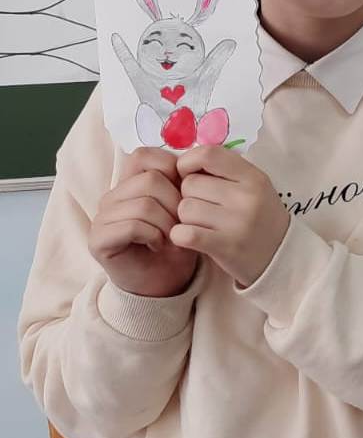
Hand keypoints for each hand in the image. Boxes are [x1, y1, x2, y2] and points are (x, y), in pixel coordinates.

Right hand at [88, 149, 197, 296]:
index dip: (172, 169)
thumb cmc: (176, 243)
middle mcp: (112, 196)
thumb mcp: (184, 208)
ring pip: (143, 203)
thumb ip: (181, 183)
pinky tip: (158, 245)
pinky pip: (132, 226)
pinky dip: (153, 236)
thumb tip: (189, 163)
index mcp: (131, 183)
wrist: (165, 282)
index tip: (186, 193)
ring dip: (167, 223)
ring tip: (171, 237)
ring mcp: (102, 217)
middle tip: (180, 225)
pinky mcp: (98, 239)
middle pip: (151, 180)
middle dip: (176, 203)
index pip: (145, 155)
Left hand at [170, 147, 289, 287]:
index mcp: (253, 177)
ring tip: (205, 225)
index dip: (189, 162)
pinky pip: (184, 233)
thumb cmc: (260, 218)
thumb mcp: (254, 187)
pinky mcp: (225, 247)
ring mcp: (237, 223)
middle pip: (190, 184)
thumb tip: (182, 163)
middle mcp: (247, 197)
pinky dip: (180, 236)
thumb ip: (224, 171)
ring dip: (187, 219)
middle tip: (206, 208)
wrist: (281, 256)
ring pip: (185, 209)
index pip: (208, 154)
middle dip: (190, 196)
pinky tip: (191, 238)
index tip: (190, 175)